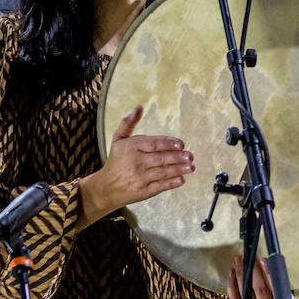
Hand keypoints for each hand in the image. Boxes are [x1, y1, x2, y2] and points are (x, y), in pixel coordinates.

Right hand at [79, 105, 193, 228]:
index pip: (154, 143)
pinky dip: (171, 183)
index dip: (169, 143)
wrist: (106, 187)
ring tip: (191, 166)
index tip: (181, 144)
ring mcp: (140, 177)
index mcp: (131, 147)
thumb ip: (128, 123)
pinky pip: (160, 186)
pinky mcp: (143, 191)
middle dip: (178, 157)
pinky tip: (182, 179)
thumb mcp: (118, 140)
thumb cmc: (116, 160)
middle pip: (161, 158)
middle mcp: (135, 162)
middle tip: (190, 155)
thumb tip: (139, 107)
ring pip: (163, 172)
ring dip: (179, 169)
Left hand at [226, 254, 294, 298]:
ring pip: (246, 295)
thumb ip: (279, 284)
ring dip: (240, 275)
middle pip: (260, 291)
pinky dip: (232, 285)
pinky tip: (232, 274)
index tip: (262, 260)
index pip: (277, 290)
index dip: (269, 274)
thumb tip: (265, 261)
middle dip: (252, 271)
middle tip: (246, 257)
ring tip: (238, 261)